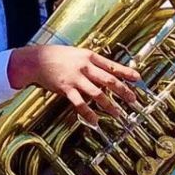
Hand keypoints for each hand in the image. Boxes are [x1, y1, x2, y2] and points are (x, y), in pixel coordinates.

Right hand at [11, 44, 138, 123]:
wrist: (36, 59)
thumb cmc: (57, 56)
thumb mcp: (77, 53)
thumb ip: (91, 62)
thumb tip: (106, 72)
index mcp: (90, 56)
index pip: (112, 66)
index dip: (126, 73)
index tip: (138, 79)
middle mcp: (85, 66)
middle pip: (109, 80)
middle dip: (124, 91)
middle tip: (133, 100)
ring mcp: (76, 78)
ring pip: (98, 93)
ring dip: (109, 105)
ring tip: (118, 113)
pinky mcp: (66, 88)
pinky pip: (80, 103)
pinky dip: (88, 113)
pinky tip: (95, 121)